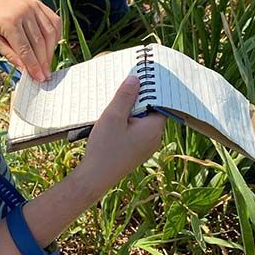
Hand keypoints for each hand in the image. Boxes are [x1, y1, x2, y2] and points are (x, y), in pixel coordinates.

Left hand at [0, 0, 61, 80]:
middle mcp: (24, 11)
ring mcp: (33, 5)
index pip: (26, 50)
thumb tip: (25, 69)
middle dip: (43, 62)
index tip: (39, 78)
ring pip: (50, 33)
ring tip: (47, 63)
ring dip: (51, 51)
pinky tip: (51, 46)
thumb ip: (9, 54)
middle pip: (39, 43)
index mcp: (9, 21)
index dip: (33, 66)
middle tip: (45, 75)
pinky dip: (56, 35)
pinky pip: (54, 20)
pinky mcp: (37, 3)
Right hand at [79, 76, 164, 193]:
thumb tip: (136, 79)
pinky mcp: (137, 152)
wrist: (95, 178)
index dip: (151, 89)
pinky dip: (127, 123)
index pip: (160, 102)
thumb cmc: (105, 148)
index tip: (141, 76)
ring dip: (130, 112)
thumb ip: (125, 96)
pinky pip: (136, 132)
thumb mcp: (113, 116)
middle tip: (124, 87)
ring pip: (142, 121)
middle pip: (151, 111)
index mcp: (154, 129)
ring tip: (115, 105)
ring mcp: (146, 147)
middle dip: (138, 100)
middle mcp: (155, 138)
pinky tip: (113, 122)